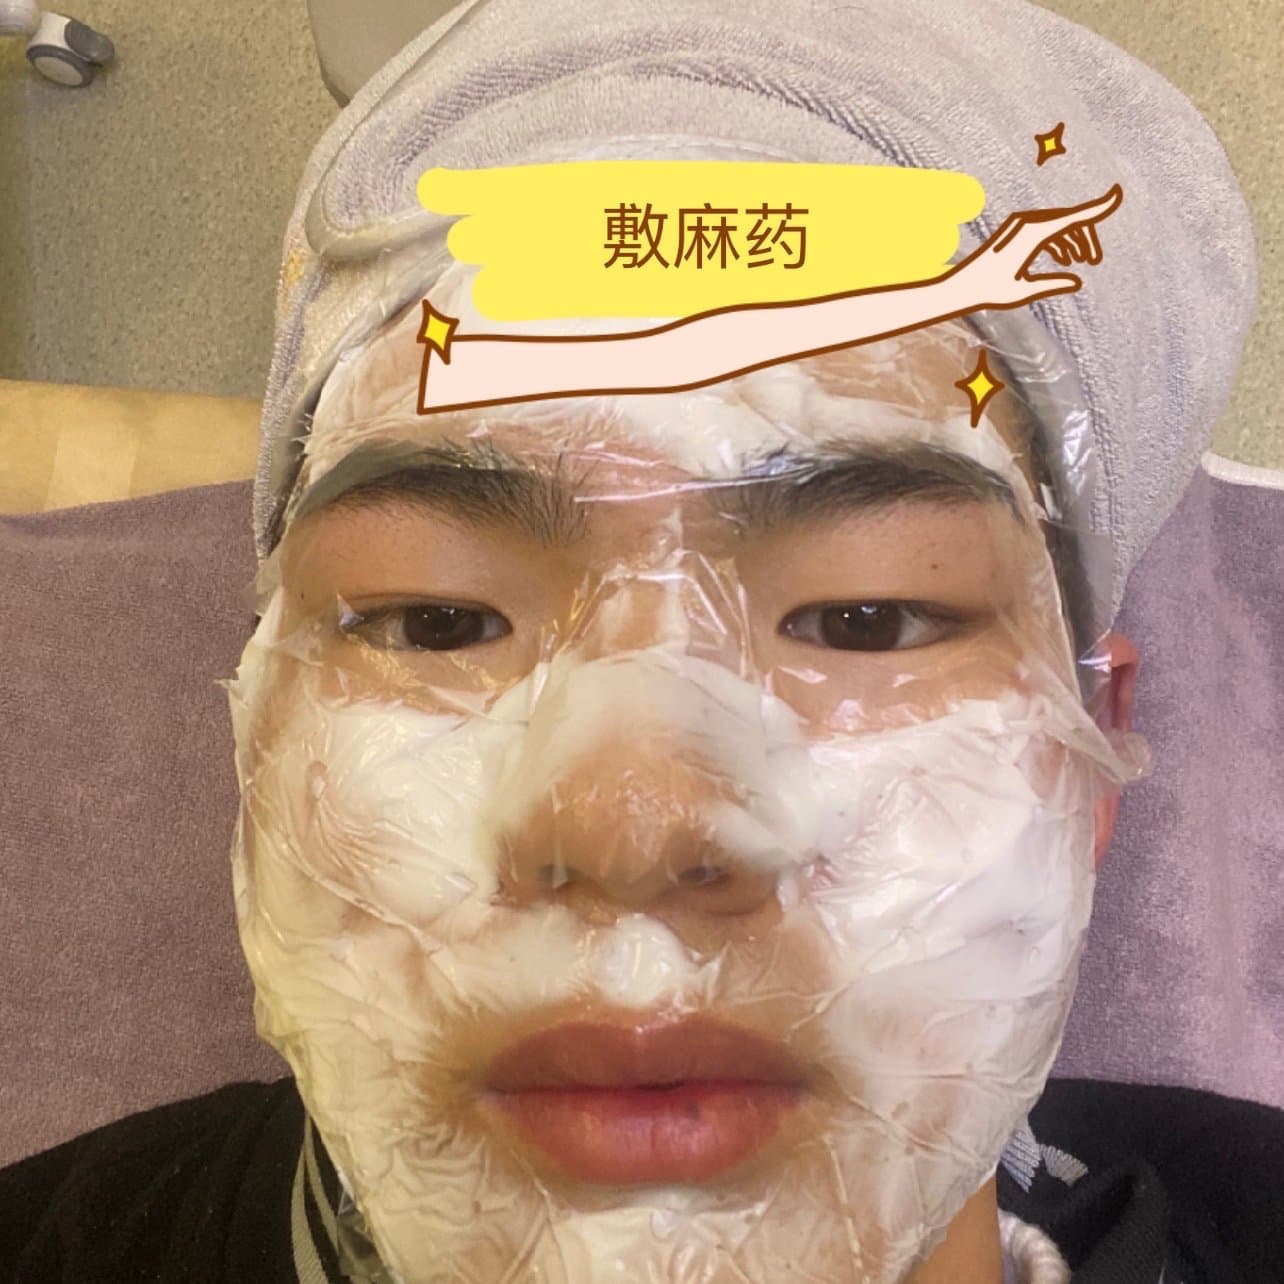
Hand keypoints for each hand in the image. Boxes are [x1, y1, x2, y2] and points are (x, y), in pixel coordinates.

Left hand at [948, 184, 1121, 308]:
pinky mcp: (1016, 230)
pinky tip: (1065, 258)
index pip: (1072, 217)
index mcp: (1032, 233)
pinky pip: (1046, 228)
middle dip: (1085, 238)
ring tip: (1082, 263)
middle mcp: (1027, 222)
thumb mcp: (1024, 291)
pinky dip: (1058, 241)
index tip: (1117, 195)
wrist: (962, 285)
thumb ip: (1052, 284)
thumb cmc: (990, 290)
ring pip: (1058, 225)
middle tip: (1094, 261)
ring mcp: (1020, 224)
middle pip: (1068, 221)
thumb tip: (1077, 283)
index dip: (1096, 208)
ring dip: (1072, 241)